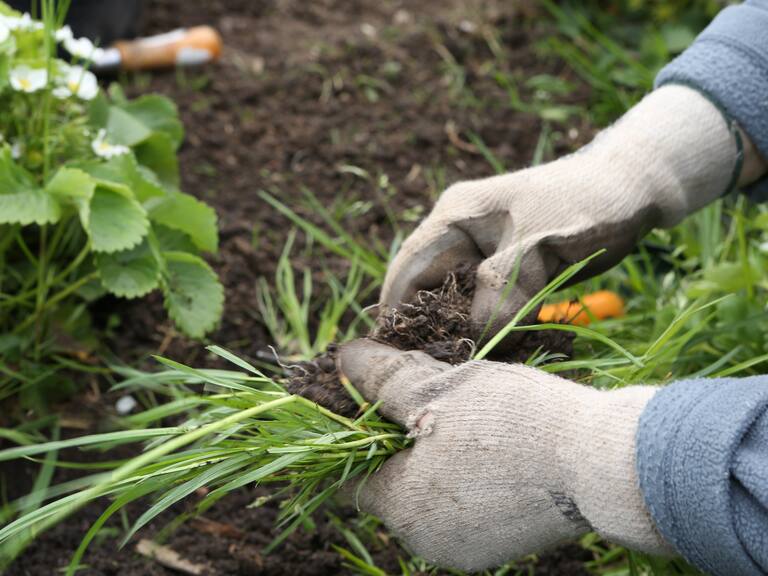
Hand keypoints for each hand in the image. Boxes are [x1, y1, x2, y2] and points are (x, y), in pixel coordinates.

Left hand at [339, 340, 670, 571]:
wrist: (604, 462)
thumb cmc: (513, 421)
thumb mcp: (439, 388)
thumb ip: (384, 380)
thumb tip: (344, 359)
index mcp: (403, 508)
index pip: (352, 475)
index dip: (357, 434)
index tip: (381, 401)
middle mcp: (428, 541)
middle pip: (394, 482)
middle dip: (402, 439)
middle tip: (431, 395)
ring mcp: (469, 549)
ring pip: (431, 492)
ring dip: (438, 453)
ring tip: (469, 413)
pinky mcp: (504, 544)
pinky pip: (466, 503)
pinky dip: (468, 474)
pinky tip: (496, 442)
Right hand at [382, 85, 748, 333]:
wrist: (632, 187)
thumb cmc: (587, 203)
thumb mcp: (541, 245)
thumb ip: (503, 288)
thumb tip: (474, 338)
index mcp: (455, 217)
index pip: (407, 271)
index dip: (396, 314)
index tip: (392, 358)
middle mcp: (460, 236)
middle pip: (427, 292)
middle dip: (430, 331)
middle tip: (435, 373)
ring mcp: (483, 254)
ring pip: (457, 304)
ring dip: (463, 334)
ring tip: (466, 368)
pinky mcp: (507, 272)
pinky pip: (486, 307)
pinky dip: (490, 329)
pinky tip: (499, 352)